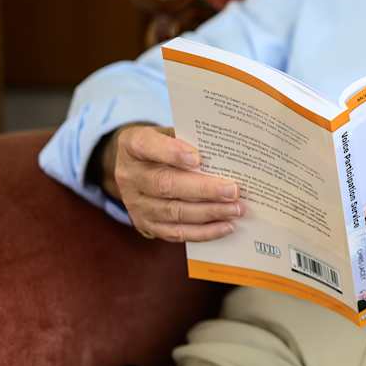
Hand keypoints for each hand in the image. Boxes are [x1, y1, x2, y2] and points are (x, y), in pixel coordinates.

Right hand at [103, 124, 242, 241]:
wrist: (138, 168)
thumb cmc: (164, 145)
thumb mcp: (170, 133)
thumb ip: (191, 139)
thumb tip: (228, 152)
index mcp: (133, 145)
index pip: (148, 146)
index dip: (172, 153)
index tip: (198, 158)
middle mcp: (130, 176)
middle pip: (165, 185)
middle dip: (203, 189)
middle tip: (233, 191)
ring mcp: (135, 203)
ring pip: (173, 212)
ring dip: (209, 212)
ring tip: (235, 209)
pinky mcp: (145, 224)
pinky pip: (175, 232)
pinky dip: (203, 231)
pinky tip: (226, 226)